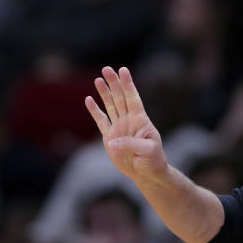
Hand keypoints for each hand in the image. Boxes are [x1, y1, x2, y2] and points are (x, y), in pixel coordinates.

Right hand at [86, 66, 167, 182]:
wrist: (146, 173)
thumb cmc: (153, 160)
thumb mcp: (148, 150)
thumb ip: (131, 144)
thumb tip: (112, 141)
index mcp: (141, 120)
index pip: (133, 98)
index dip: (128, 84)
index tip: (123, 70)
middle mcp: (129, 120)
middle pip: (120, 97)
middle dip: (113, 83)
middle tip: (106, 69)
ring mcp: (119, 127)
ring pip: (110, 106)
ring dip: (104, 93)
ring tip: (98, 79)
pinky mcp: (110, 137)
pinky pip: (101, 121)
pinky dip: (95, 110)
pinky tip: (89, 99)